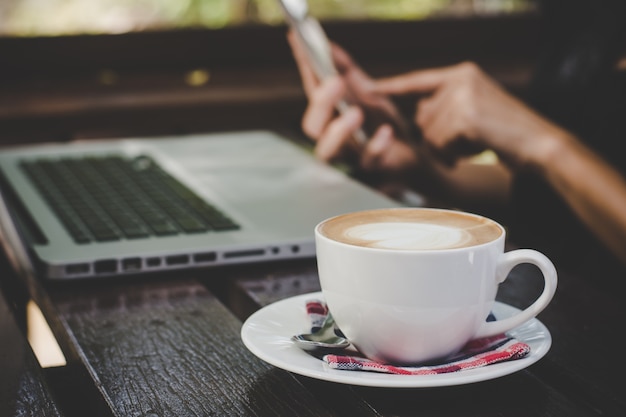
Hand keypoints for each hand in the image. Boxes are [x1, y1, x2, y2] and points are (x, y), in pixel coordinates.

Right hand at [286, 31, 418, 176]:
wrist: (413, 153)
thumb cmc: (383, 123)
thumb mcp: (367, 92)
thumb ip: (347, 71)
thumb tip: (330, 46)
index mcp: (330, 116)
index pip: (311, 91)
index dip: (305, 68)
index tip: (299, 40)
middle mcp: (333, 138)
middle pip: (312, 127)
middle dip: (321, 104)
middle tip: (335, 82)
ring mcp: (351, 155)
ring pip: (328, 152)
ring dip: (338, 132)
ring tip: (355, 113)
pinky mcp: (373, 167)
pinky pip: (369, 161)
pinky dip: (376, 146)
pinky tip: (385, 132)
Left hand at [376, 62, 563, 169]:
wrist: (540, 143)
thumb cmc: (506, 132)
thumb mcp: (474, 107)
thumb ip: (445, 105)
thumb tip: (418, 113)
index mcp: (462, 73)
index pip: (418, 80)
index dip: (392, 87)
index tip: (368, 89)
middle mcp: (460, 79)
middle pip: (423, 117)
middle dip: (438, 138)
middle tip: (468, 141)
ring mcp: (463, 96)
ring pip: (429, 134)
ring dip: (447, 148)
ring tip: (475, 143)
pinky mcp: (466, 116)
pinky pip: (440, 144)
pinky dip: (455, 154)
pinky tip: (477, 148)